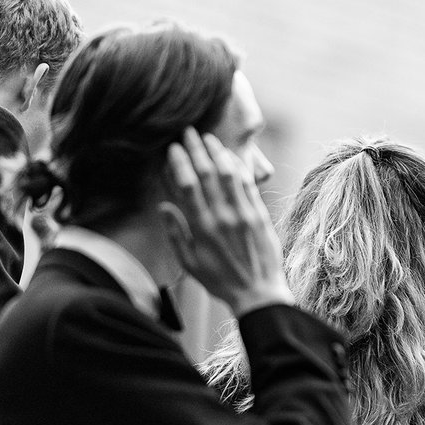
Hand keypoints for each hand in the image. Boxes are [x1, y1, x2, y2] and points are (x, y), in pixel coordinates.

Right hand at [160, 127, 293, 316]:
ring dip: (218, 152)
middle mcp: (223, 217)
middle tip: (189, 131)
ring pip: (229, 174)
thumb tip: (164, 206)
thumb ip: (176, 233)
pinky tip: (230, 156)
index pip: (188, 186)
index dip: (180, 162)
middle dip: (197, 149)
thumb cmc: (220, 280)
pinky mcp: (260, 215)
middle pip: (208, 173)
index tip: (173, 147)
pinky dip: (238, 167)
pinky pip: (248, 185)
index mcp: (202, 228)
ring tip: (209, 138)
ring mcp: (244, 214)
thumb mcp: (190, 263)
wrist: (258, 292)